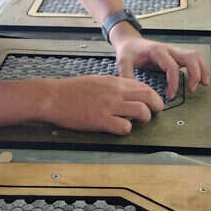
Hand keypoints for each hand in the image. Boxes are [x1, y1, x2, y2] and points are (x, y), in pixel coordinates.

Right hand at [39, 75, 163, 134]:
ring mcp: (109, 106)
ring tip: (139, 122)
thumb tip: (128, 93)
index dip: (152, 95)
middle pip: (148, 96)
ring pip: (142, 111)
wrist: (53, 97)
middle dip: (156, 106)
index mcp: (114, 82)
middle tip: (155, 113)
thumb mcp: (97, 81)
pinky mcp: (101, 120)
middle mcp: (115, 92)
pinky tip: (120, 128)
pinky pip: (125, 126)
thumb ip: (114, 87)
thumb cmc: (72, 90)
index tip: (152, 102)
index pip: (143, 86)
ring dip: (145, 118)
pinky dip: (126, 129)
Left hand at [110, 30, 210, 98]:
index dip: (174, 83)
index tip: (170, 95)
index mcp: (157, 51)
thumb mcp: (123, 62)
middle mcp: (168, 49)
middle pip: (190, 57)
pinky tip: (201, 78)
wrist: (129, 41)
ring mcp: (174, 51)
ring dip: (202, 69)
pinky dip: (200, 67)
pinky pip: (193, 58)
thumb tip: (134, 92)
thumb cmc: (128, 50)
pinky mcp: (176, 55)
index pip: (172, 67)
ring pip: (195, 56)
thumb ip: (127, 76)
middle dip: (194, 74)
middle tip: (191, 89)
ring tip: (203, 84)